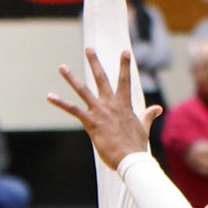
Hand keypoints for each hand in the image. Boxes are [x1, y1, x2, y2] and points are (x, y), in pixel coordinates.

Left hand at [48, 47, 159, 172]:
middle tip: (89, 48)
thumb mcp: (143, 128)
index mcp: (124, 105)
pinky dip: (61, 102)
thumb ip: (148, 116)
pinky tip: (49, 96)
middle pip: (101, 78)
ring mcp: (100, 112)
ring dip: (71, 78)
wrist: (130, 159)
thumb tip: (158, 108)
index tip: (125, 51)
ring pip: (83, 90)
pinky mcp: (91, 122)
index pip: (125, 80)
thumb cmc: (136, 146)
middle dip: (95, 62)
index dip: (125, 65)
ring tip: (62, 67)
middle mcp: (111, 104)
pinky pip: (73, 109)